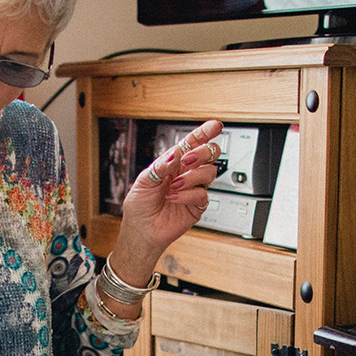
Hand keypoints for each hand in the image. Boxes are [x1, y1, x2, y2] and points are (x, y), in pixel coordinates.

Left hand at [110, 120, 224, 278]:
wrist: (142, 230)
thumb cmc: (140, 205)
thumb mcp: (143, 181)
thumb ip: (160, 166)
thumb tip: (175, 154)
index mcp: (173, 162)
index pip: (192, 143)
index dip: (204, 133)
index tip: (215, 126)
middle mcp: (186, 173)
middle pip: (209, 154)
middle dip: (203, 153)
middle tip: (188, 161)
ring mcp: (193, 188)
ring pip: (209, 172)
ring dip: (192, 176)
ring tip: (174, 185)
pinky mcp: (197, 205)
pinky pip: (202, 194)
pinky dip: (187, 195)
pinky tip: (174, 198)